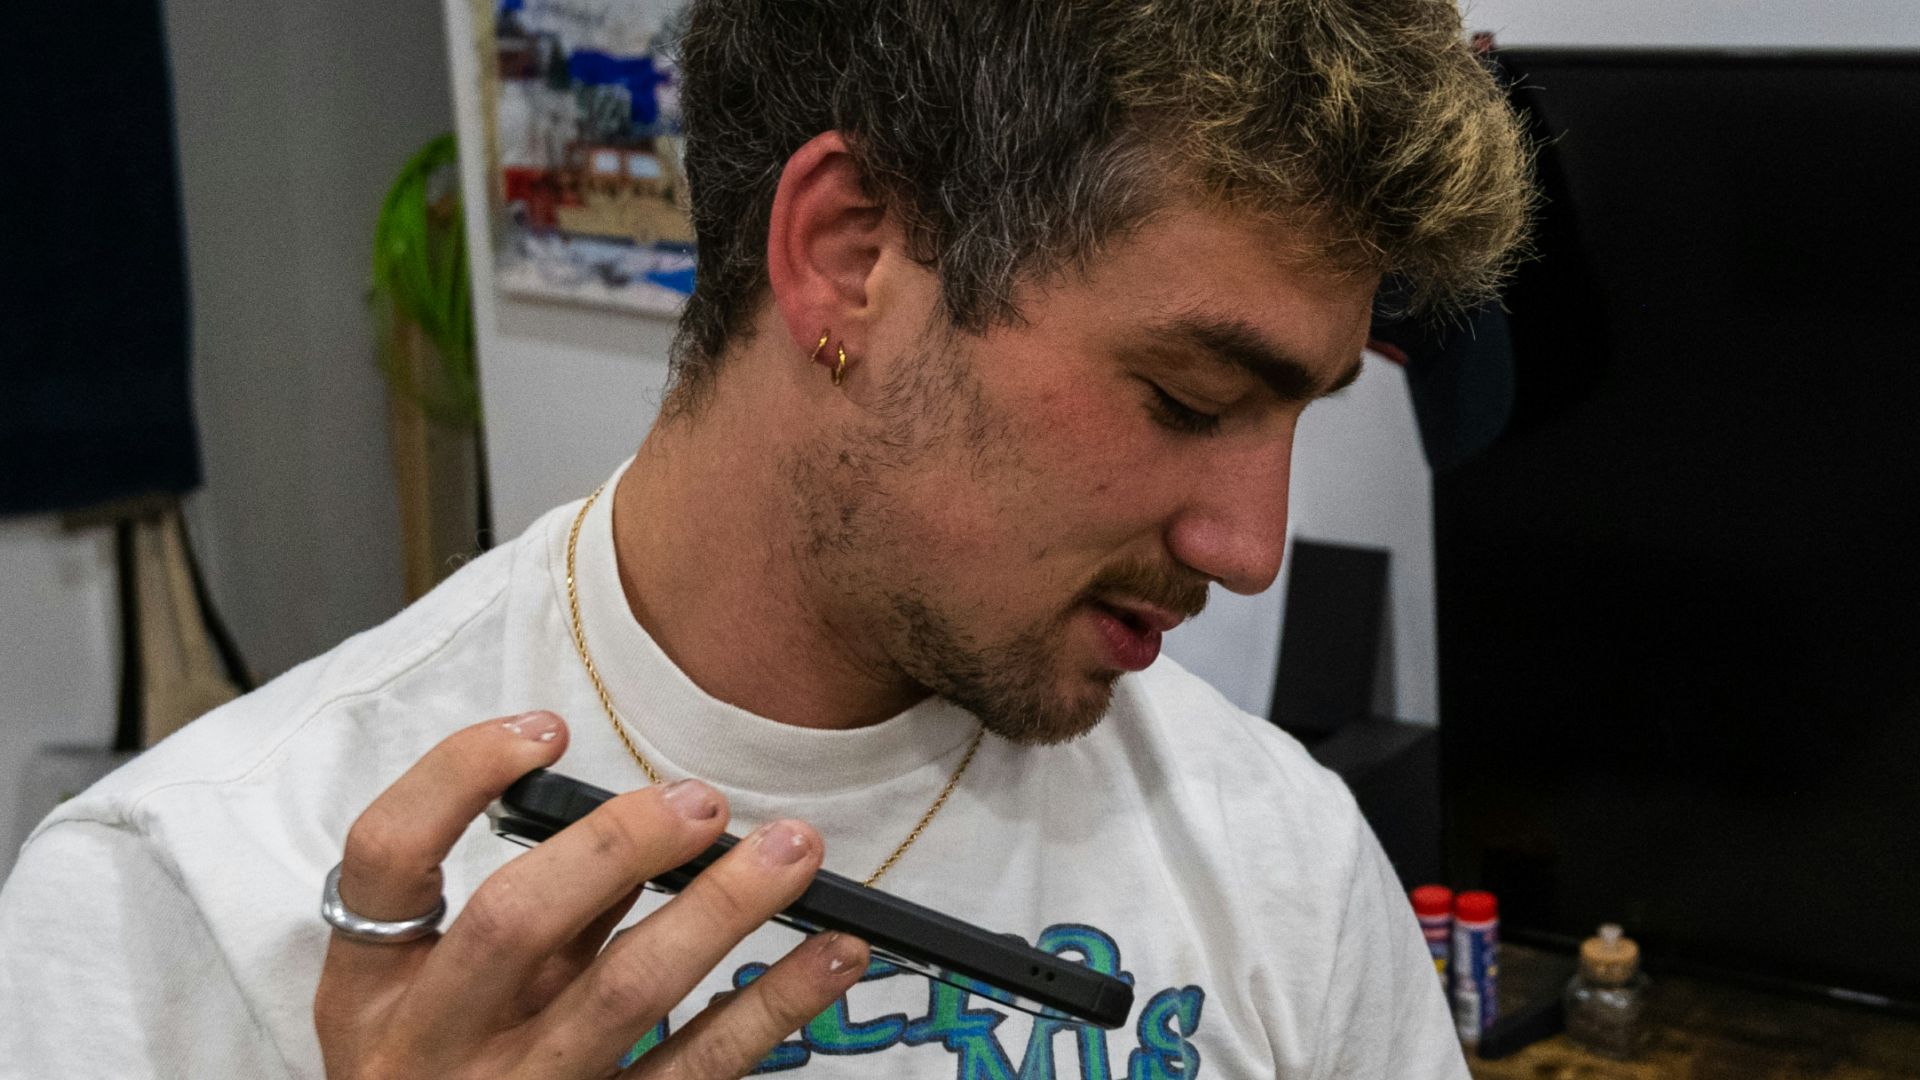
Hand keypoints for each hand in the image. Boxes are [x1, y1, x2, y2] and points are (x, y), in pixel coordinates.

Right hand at [314, 712, 867, 1077]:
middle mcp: (434, 1044)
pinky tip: (833, 953)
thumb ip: (524, 914)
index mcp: (372, 990)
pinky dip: (776, 1003)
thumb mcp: (448, 996)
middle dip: (616, 844)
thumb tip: (640, 818)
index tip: (546, 728)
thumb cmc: (457, 1068)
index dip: (457, 775)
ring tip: (793, 850)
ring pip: (626, 993)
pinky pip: (700, 1068)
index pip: (385, 856)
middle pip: (514, 920)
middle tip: (700, 802)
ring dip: (721, 908)